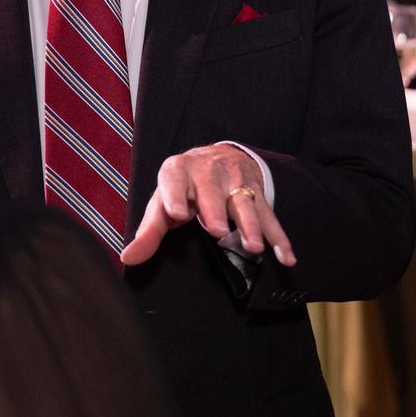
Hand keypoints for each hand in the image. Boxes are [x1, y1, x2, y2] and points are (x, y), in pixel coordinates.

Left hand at [119, 143, 295, 267]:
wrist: (218, 158)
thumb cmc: (183, 187)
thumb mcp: (162, 202)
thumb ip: (148, 231)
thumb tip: (129, 258)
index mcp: (178, 171)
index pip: (174, 180)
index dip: (174, 196)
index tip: (176, 213)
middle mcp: (208, 172)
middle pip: (212, 192)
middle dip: (215, 211)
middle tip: (217, 231)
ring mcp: (236, 182)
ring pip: (244, 203)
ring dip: (251, 225)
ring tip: (253, 246)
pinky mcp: (257, 194)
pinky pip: (270, 216)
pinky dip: (279, 237)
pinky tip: (285, 257)